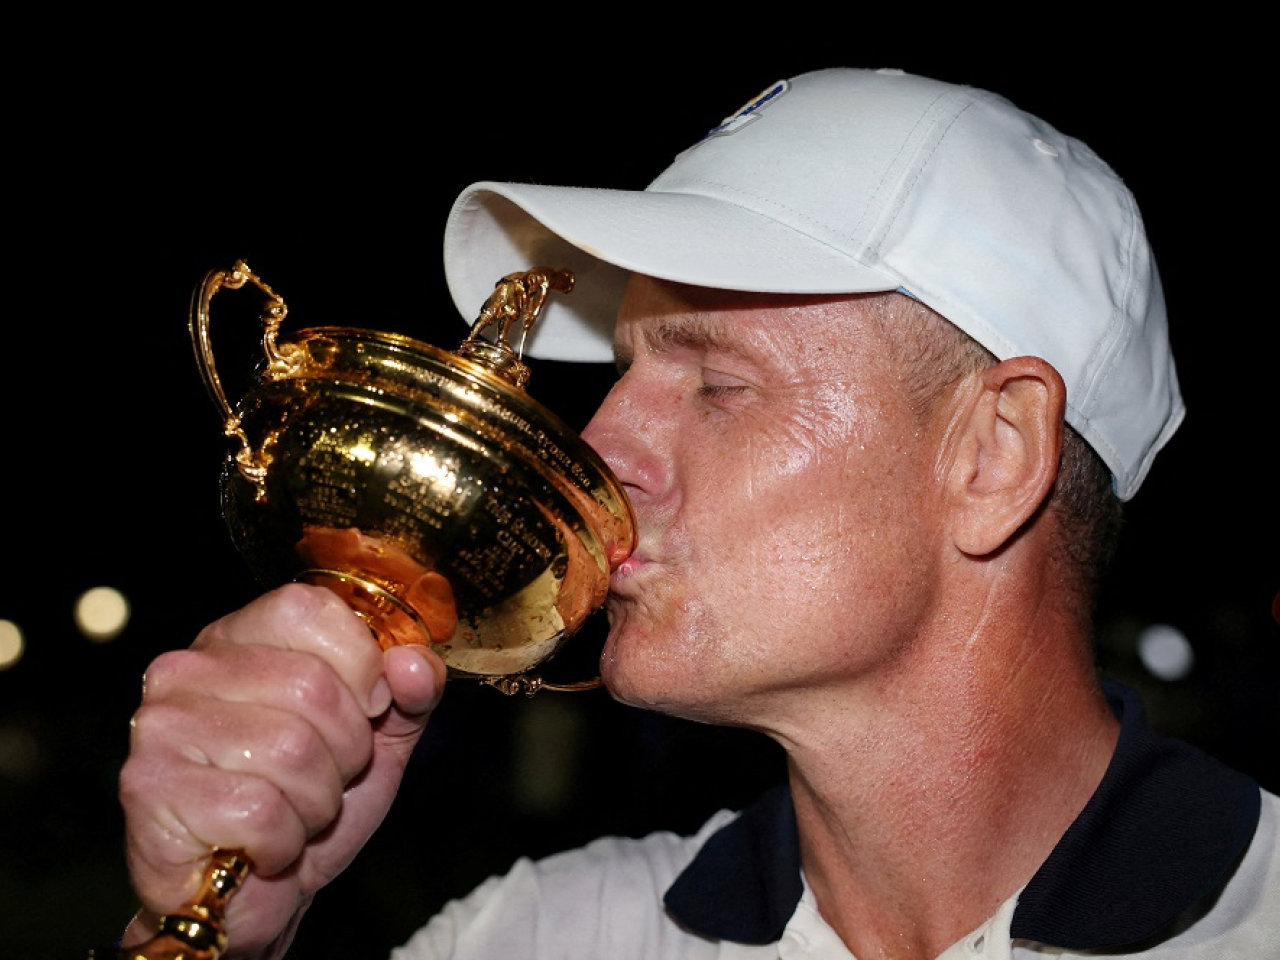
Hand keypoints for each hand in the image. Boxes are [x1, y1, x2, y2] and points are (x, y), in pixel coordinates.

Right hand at [117, 583, 446, 955]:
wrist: (249, 898)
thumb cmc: (305, 805)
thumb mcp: (377, 737)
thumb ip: (410, 692)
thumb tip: (414, 665)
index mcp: (241, 637)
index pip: (314, 611)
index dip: (360, 668)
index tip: (362, 712)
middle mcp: (189, 668)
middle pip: (313, 686)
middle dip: (345, 751)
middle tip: (323, 779)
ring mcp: (162, 725)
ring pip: (291, 750)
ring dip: (315, 802)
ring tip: (292, 813)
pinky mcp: (149, 788)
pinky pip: (258, 810)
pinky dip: (281, 841)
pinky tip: (261, 847)